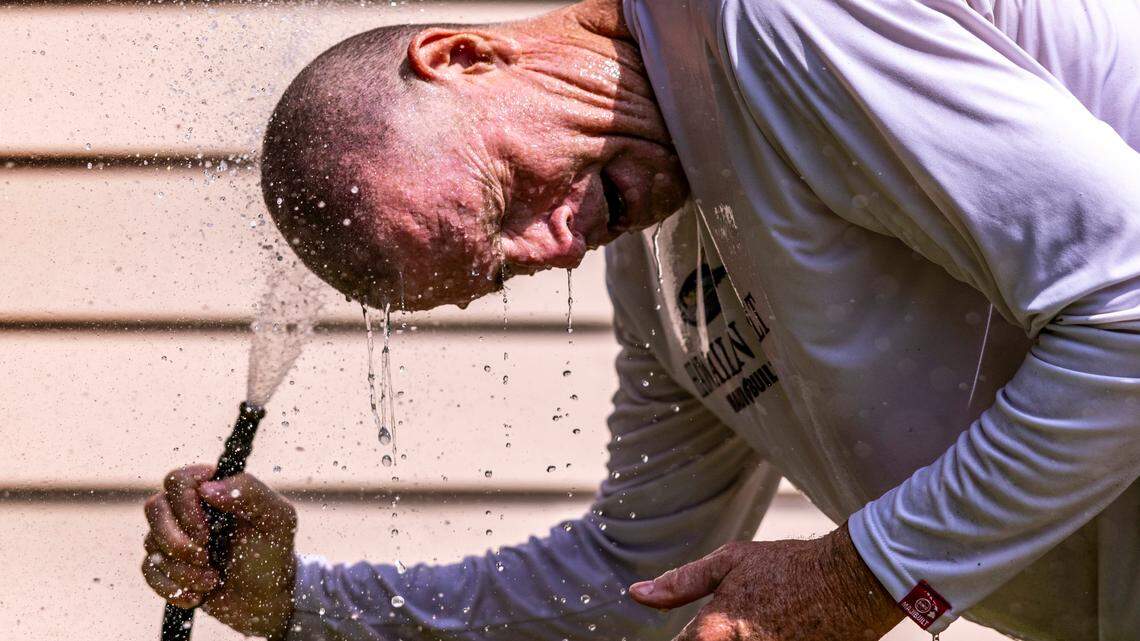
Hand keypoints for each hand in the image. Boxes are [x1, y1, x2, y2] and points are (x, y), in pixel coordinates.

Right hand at [142, 465, 297, 638]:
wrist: (265, 598)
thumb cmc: (273, 553)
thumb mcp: (276, 519)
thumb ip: (250, 493)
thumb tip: (206, 487)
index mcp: (215, 491)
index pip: (178, 480)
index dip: (185, 505)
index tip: (209, 529)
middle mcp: (189, 509)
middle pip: (154, 507)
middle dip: (177, 540)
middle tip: (205, 556)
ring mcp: (175, 536)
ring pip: (151, 542)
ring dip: (182, 569)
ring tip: (212, 580)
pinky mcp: (166, 563)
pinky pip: (148, 570)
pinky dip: (173, 587)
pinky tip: (198, 594)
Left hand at [628, 524, 901, 640]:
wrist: (850, 582)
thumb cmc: (787, 566)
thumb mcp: (730, 561)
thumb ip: (682, 582)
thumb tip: (637, 594)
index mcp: (717, 629)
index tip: (694, 632)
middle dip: (709, 640)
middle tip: (733, 623)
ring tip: (757, 621)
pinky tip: (772, 629)